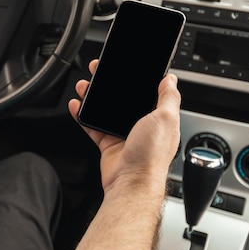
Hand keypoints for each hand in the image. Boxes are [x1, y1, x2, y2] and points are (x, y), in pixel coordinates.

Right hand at [68, 59, 180, 190]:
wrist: (131, 182)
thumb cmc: (151, 156)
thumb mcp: (166, 118)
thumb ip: (169, 97)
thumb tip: (171, 79)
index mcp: (158, 118)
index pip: (147, 92)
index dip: (135, 78)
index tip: (124, 67)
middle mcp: (141, 126)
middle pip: (122, 99)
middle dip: (109, 84)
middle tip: (98, 71)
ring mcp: (123, 134)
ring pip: (105, 110)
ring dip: (93, 97)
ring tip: (84, 86)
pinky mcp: (107, 144)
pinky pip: (92, 126)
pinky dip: (82, 115)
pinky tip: (77, 105)